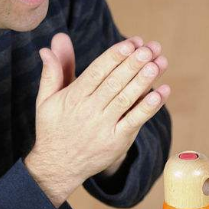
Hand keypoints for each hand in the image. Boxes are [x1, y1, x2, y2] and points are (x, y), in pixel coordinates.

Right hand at [25, 34, 169, 204]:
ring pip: (126, 99)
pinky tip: (161, 93)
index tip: (131, 42)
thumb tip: (53, 41)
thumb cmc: (53, 128)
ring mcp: (104, 127)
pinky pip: (134, 121)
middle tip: (150, 48)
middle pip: (115, 82)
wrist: (57, 167)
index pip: (97, 71)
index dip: (115, 56)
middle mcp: (89, 110)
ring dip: (144, 81)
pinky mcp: (116, 141)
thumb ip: (53, 70)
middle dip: (133, 64)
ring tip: (159, 64)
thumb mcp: (46, 99)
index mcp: (73, 97)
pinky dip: (148, 107)